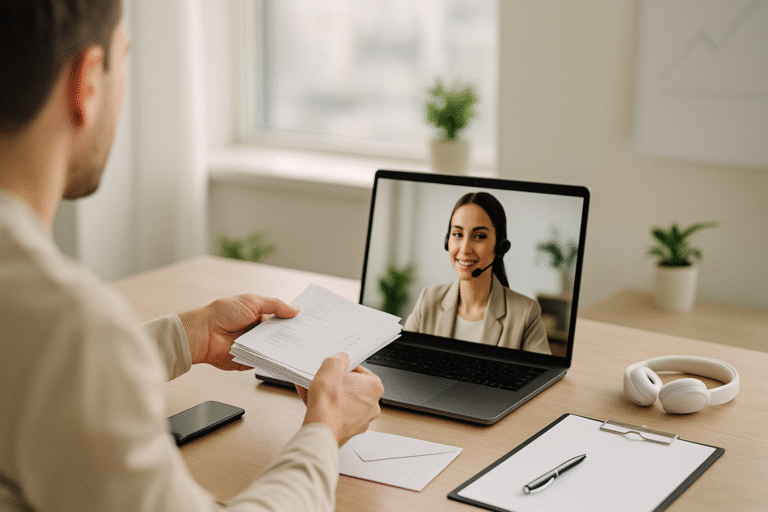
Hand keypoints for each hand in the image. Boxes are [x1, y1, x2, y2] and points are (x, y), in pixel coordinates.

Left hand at [178, 294, 298, 369]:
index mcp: (259, 315)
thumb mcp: (252, 301)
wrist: (204, 333)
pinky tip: (285, 359)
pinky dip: (273, 360)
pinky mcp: (249, 360)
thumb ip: (275, 305)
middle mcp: (258, 331)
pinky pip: (265, 361)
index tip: (310, 321)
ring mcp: (254, 346)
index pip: (281, 318)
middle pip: (281, 335)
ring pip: (275, 349)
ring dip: (285, 348)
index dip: (293, 320)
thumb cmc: (223, 313)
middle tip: (310, 336)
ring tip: (302, 348)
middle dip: (293, 335)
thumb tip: (295, 310)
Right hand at [297, 353, 383, 445]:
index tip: (334, 370)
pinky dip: (326, 408)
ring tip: (313, 390)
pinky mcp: (348, 430)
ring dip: (329, 396)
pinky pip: (337, 414)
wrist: (320, 430)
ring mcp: (361, 420)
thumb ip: (339, 359)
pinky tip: (312, 403)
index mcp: (374, 387)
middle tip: (323, 380)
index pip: (360, 371)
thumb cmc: (329, 403)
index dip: (343, 369)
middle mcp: (372, 405)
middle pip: (351, 387)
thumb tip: (341, 358)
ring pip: (343, 402)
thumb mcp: (331, 367)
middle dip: (335, 383)